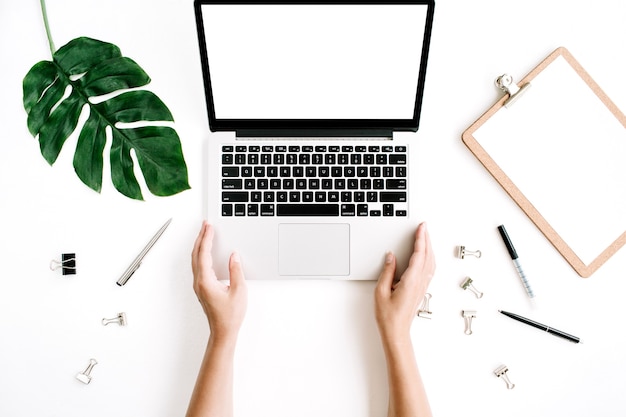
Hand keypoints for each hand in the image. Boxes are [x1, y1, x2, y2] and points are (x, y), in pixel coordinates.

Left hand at [191, 221, 246, 343]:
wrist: (223, 332)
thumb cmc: (230, 316)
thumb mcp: (239, 291)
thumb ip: (236, 271)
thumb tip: (234, 256)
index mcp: (206, 281)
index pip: (204, 254)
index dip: (206, 238)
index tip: (209, 227)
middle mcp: (199, 282)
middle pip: (196, 254)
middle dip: (201, 238)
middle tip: (206, 225)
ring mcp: (199, 285)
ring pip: (196, 260)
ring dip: (200, 245)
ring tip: (205, 234)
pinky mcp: (202, 287)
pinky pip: (199, 266)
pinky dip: (202, 254)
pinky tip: (207, 252)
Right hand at [375, 222, 434, 343]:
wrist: (397, 332)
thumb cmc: (388, 316)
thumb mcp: (380, 291)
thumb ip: (387, 271)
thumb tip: (391, 256)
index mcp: (411, 280)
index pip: (418, 254)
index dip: (420, 239)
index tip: (421, 227)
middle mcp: (420, 282)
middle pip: (428, 255)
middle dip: (426, 239)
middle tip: (424, 227)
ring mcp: (422, 286)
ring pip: (431, 262)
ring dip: (429, 247)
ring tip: (425, 236)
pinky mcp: (421, 289)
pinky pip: (429, 269)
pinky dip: (429, 257)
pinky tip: (426, 255)